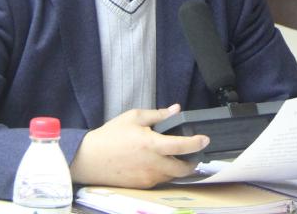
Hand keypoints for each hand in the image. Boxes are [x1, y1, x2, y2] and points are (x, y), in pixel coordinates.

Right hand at [70, 104, 209, 187]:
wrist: (90, 159)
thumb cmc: (111, 135)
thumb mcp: (134, 117)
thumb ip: (158, 115)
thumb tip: (176, 110)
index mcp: (152, 144)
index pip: (181, 146)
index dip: (196, 143)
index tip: (205, 140)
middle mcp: (153, 164)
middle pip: (182, 168)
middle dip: (192, 162)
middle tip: (194, 154)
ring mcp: (148, 178)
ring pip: (171, 176)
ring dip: (177, 168)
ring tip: (176, 157)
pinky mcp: (142, 186)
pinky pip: (159, 180)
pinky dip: (164, 172)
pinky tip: (159, 163)